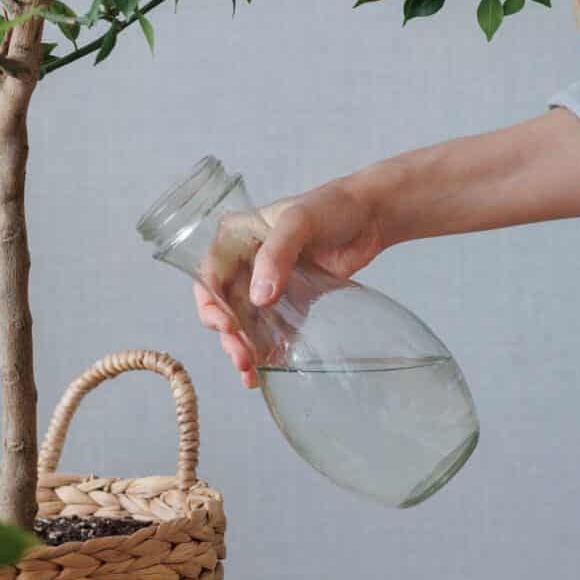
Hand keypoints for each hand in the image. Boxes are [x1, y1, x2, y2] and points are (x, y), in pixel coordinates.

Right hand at [194, 182, 385, 387]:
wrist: (369, 217)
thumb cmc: (332, 206)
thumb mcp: (299, 221)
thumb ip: (277, 253)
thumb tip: (259, 297)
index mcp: (235, 237)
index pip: (210, 274)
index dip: (212, 303)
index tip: (227, 325)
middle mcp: (244, 263)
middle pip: (223, 305)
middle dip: (227, 335)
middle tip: (242, 357)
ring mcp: (265, 284)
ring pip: (243, 322)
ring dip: (242, 348)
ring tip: (249, 373)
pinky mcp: (288, 301)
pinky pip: (270, 329)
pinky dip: (265, 349)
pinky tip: (266, 369)